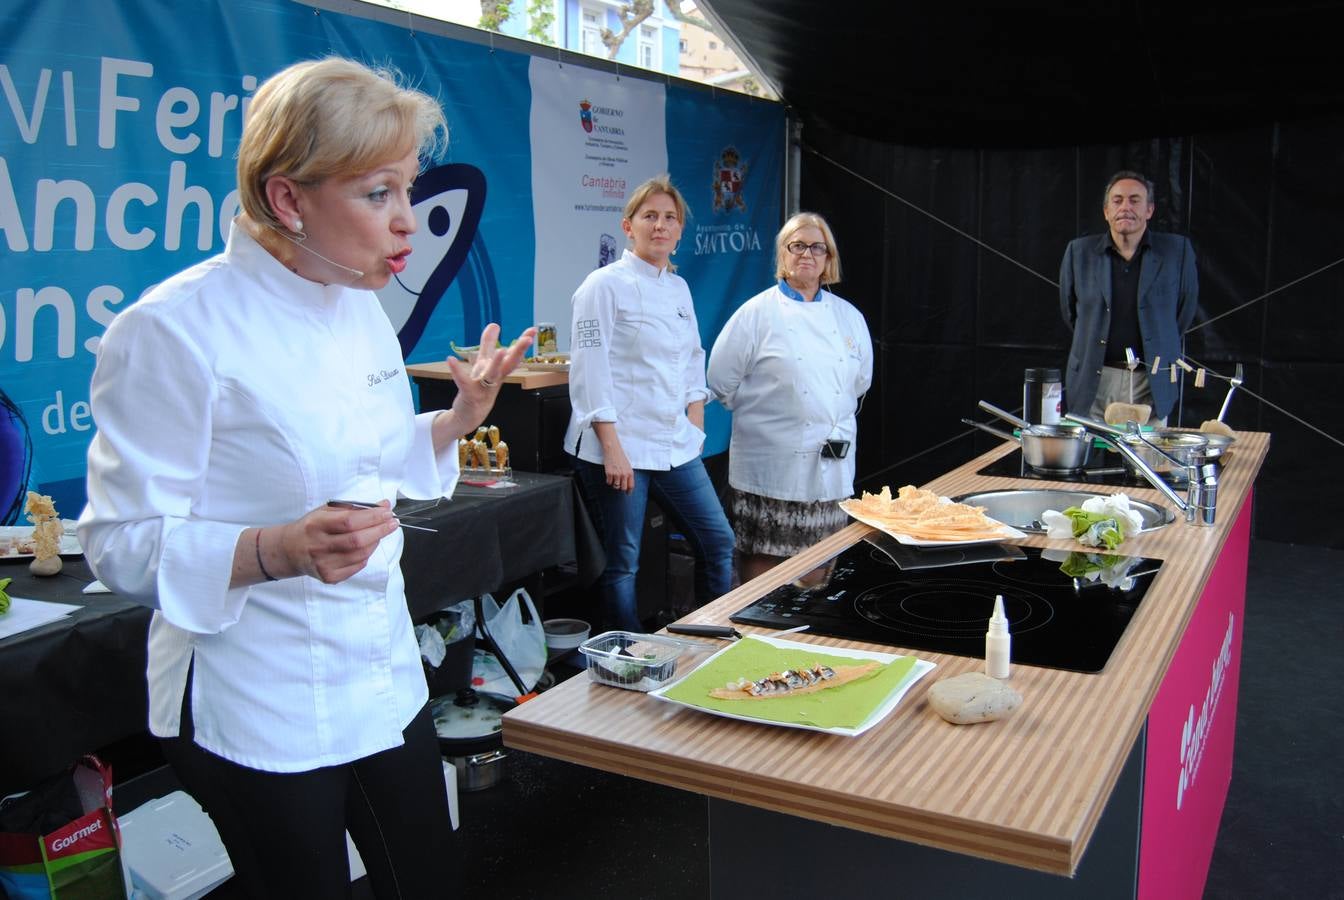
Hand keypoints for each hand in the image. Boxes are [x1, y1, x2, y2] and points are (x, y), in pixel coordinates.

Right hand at [276, 501, 399, 583]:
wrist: (289, 550)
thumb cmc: (312, 527)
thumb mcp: (327, 511)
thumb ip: (356, 508)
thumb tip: (384, 505)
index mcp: (316, 524)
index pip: (350, 521)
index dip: (372, 517)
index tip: (387, 512)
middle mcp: (318, 545)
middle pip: (357, 540)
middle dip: (380, 530)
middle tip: (392, 523)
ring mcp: (323, 564)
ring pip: (360, 555)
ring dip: (376, 542)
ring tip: (379, 533)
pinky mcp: (329, 577)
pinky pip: (357, 566)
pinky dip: (366, 555)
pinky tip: (366, 547)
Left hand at [442, 324, 536, 429]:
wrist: (470, 414)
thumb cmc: (479, 387)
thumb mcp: (483, 363)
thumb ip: (488, 343)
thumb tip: (494, 324)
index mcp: (500, 370)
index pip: (514, 355)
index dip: (523, 343)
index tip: (533, 330)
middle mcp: (495, 378)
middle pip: (509, 364)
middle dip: (519, 351)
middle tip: (528, 339)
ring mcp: (484, 387)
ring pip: (492, 375)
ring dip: (496, 363)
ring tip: (501, 350)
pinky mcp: (470, 394)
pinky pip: (463, 381)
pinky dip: (457, 371)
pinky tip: (450, 359)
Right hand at [603, 445, 634, 493]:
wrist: (613, 450)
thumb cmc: (620, 457)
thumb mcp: (627, 466)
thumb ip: (628, 474)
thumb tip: (626, 484)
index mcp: (630, 473)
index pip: (631, 486)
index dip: (629, 491)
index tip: (627, 493)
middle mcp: (624, 475)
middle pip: (623, 488)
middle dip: (621, 488)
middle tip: (618, 485)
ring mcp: (616, 474)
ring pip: (615, 486)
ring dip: (614, 484)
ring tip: (613, 479)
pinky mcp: (609, 473)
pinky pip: (609, 482)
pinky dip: (609, 481)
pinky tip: (609, 476)